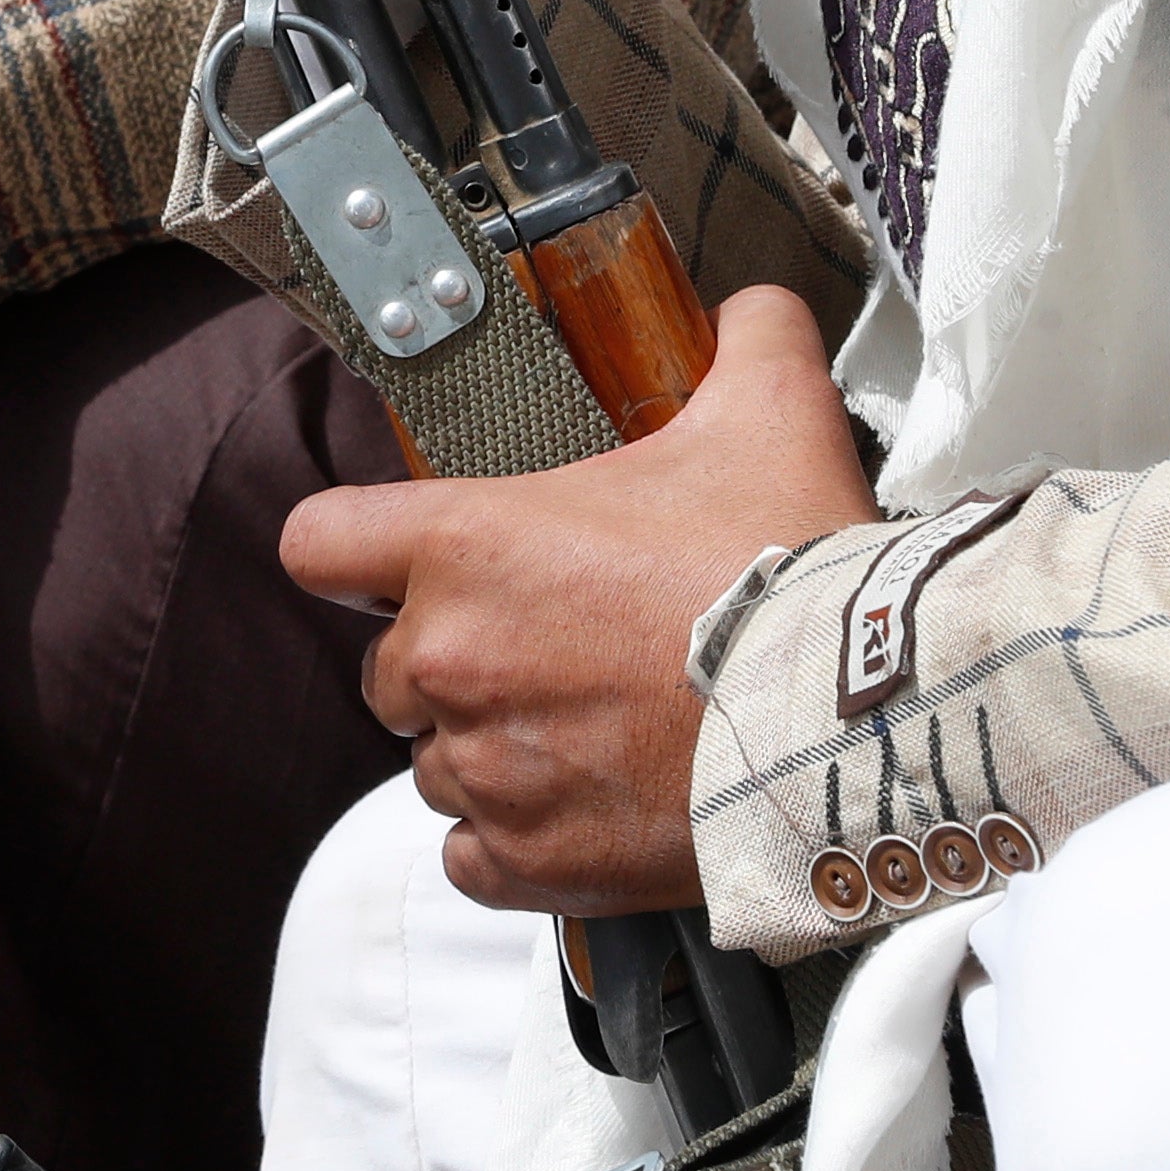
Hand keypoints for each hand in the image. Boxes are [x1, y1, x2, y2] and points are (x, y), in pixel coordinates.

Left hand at [284, 287, 878, 914]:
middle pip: (390, 668)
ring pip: (438, 765)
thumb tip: (753, 308)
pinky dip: (514, 842)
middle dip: (455, 662)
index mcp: (465, 544)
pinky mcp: (528, 862)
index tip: (395, 566)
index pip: (320, 543)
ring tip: (588, 733)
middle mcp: (448, 658)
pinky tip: (582, 807)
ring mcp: (483, 769)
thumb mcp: (767, 412)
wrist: (850, 719)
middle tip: (553, 653)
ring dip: (492, 752)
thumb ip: (745, 337)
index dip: (355, 553)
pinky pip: (474, 858)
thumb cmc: (787, 568)